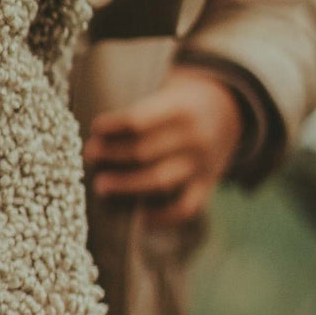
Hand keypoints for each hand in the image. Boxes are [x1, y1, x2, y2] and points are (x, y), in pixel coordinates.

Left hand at [85, 66, 244, 226]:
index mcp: (180, 109)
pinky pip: (186, 207)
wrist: (227, 112)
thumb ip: (138, 114)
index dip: (114, 126)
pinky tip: (140, 218)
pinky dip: (163, 217)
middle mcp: (193, 138)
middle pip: (145, 151)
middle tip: (89, 156)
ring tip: (101, 186)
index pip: (140, 120)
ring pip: (160, 180)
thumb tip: (95, 137)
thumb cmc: (177, 106)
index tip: (94, 129)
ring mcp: (202, 164)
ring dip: (126, 185)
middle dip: (113, 155)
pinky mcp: (207, 185)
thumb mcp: (165, 96)